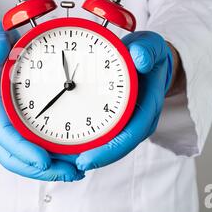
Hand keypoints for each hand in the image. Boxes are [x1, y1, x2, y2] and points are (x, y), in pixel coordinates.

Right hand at [0, 18, 83, 181]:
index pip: (2, 132)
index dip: (22, 149)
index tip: (44, 160)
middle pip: (10, 155)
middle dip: (39, 170)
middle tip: (69, 172)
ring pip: (17, 158)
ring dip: (44, 169)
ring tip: (73, 171)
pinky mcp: (7, 127)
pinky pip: (23, 149)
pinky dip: (43, 159)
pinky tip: (64, 159)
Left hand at [75, 31, 173, 170]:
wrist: (148, 59)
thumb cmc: (147, 54)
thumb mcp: (150, 46)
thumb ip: (146, 50)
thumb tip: (140, 59)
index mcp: (148, 106)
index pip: (130, 135)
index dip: (109, 150)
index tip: (87, 158)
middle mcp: (138, 120)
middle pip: (116, 147)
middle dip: (93, 158)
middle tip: (66, 164)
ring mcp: (127, 122)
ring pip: (108, 144)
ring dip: (87, 152)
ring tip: (61, 159)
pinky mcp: (115, 120)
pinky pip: (101, 134)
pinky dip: (85, 140)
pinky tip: (64, 143)